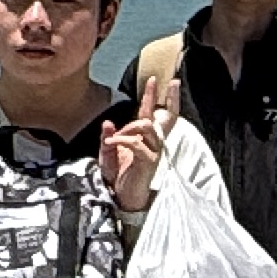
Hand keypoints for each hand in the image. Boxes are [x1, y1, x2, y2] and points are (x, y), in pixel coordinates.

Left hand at [99, 72, 176, 212]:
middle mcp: (153, 143)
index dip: (156, 96)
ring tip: (114, 138)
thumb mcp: (108, 153)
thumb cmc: (118, 175)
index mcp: (145, 139)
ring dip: (127, 127)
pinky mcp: (149, 162)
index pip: (153, 114)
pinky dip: (121, 140)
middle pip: (167, 117)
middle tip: (167, 83)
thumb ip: (107, 137)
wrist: (122, 197)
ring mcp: (154, 152)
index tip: (158, 80)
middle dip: (169, 98)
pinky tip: (111, 144)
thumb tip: (108, 123)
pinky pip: (137, 143)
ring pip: (146, 126)